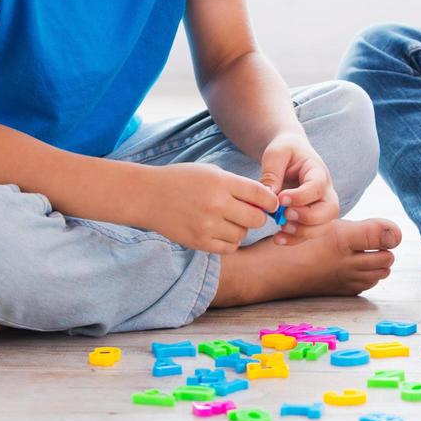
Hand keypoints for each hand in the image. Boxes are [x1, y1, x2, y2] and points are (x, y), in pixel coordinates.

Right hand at [140, 163, 278, 253]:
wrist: (148, 196)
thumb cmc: (182, 180)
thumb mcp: (211, 172)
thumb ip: (238, 185)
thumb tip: (265, 201)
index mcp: (222, 183)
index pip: (261, 195)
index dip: (271, 201)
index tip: (271, 204)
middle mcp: (216, 204)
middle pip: (257, 219)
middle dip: (258, 217)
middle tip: (251, 214)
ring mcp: (207, 225)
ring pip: (243, 234)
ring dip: (241, 229)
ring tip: (229, 221)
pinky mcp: (198, 242)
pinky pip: (228, 248)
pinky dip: (230, 242)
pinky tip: (221, 232)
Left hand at [260, 132, 337, 245]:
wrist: (290, 153)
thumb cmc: (284, 150)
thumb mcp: (276, 153)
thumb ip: (272, 173)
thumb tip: (269, 197)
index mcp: (318, 171)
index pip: (317, 187)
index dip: (301, 196)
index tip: (281, 199)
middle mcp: (325, 190)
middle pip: (330, 210)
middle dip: (309, 218)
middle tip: (286, 216)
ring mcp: (321, 206)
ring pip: (324, 226)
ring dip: (303, 232)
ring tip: (280, 229)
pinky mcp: (311, 217)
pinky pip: (309, 233)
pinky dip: (295, 240)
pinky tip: (277, 238)